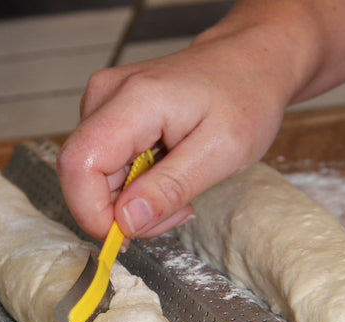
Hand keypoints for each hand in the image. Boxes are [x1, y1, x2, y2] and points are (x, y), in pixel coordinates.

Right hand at [56, 0, 344, 241]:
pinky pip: (118, 163)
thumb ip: (169, 188)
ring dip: (140, 197)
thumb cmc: (250, 92)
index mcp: (126, 104)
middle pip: (87, 176)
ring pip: (103, 174)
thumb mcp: (221, 149)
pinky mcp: (122, 113)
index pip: (77, 170)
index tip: (124, 245)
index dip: (90, 216)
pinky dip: (145, 182)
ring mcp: (112, 104)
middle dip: (126, 209)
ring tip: (189, 185)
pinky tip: (180, 172)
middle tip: (179, 208)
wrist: (267, 54)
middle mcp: (107, 100)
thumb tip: (127, 225)